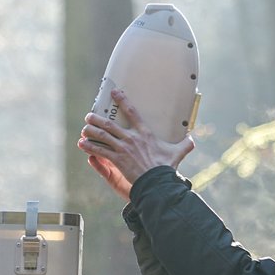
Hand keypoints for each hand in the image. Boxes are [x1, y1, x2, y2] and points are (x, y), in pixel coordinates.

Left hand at [77, 89, 194, 198]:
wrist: (157, 181)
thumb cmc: (166, 167)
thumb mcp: (177, 153)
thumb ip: (184, 145)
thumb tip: (193, 140)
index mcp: (145, 133)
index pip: (132, 112)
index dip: (122, 101)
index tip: (114, 93)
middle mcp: (131, 137)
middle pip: (110, 124)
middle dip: (97, 118)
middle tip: (89, 115)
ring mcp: (123, 148)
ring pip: (102, 135)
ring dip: (91, 130)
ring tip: (84, 128)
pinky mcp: (117, 159)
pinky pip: (100, 150)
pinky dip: (89, 146)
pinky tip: (82, 144)